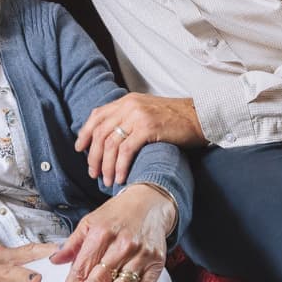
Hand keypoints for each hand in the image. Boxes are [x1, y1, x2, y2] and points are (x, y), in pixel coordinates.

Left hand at [49, 184, 175, 281]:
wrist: (149, 203)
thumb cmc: (116, 215)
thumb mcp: (90, 221)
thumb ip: (73, 243)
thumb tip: (54, 260)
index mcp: (101, 233)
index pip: (82, 266)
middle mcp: (121, 244)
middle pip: (99, 279)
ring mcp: (140, 254)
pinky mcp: (156, 263)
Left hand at [75, 93, 205, 186]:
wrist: (201, 116)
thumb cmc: (176, 118)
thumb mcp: (146, 111)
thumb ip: (129, 118)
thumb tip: (110, 139)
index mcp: (126, 101)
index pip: (97, 116)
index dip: (85, 133)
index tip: (80, 149)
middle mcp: (129, 106)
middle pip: (101, 133)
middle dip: (94, 156)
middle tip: (93, 173)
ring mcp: (138, 116)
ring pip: (111, 143)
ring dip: (106, 165)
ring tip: (107, 180)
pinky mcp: (148, 128)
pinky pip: (126, 150)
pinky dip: (121, 166)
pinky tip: (121, 177)